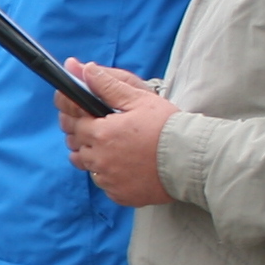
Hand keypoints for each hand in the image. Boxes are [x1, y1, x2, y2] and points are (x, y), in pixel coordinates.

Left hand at [55, 60, 175, 206]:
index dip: (78, 118)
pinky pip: (106, 185)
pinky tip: (125, 167)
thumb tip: (85, 69)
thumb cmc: (167, 127)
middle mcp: (100, 159)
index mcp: (101, 133)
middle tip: (103, 132)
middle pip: (77, 147)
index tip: (87, 117)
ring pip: (89, 167)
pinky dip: (110, 176)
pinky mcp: (120, 195)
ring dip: (95, 158)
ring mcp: (109, 179)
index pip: (74, 124)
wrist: (190, 159)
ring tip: (114, 150)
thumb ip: (108, 85)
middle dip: (84, 137)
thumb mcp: (138, 99)